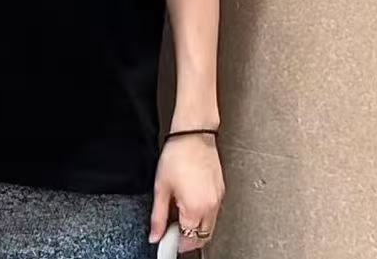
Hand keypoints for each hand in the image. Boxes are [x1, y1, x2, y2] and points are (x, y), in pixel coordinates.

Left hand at [147, 134, 223, 252]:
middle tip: (173, 229)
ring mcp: (218, 199)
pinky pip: (214, 211)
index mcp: (195, 209)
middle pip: (202, 237)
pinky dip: (203, 213)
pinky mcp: (221, 190)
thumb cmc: (178, 154)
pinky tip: (191, 200)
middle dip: (188, 238)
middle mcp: (210, 207)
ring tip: (180, 211)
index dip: (175, 243)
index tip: (166, 239)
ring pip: (210, 226)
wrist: (194, 133)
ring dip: (196, 226)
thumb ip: (158, 216)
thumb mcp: (161, 187)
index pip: (188, 241)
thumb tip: (155, 234)